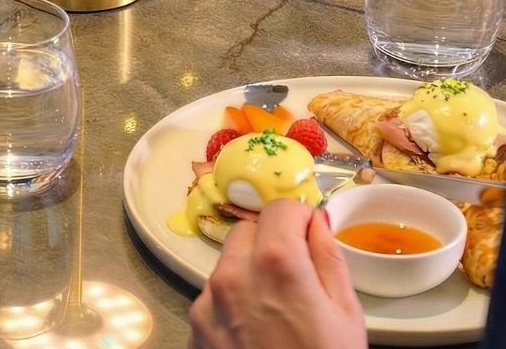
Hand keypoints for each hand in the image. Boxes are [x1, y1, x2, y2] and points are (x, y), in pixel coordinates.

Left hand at [188, 202, 365, 348]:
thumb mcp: (346, 315)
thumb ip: (328, 258)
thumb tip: (316, 220)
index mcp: (276, 263)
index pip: (280, 208)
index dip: (300, 218)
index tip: (311, 236)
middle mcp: (233, 273)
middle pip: (248, 231)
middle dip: (272, 241)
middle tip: (296, 274)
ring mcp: (208, 300)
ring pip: (228, 263)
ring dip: (249, 272)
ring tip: (276, 311)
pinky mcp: (194, 326)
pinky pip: (213, 296)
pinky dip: (232, 302)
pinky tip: (255, 332)